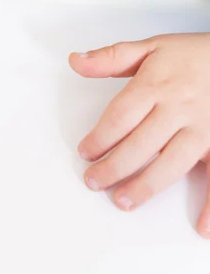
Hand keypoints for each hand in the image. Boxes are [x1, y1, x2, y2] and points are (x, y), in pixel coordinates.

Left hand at [69, 33, 209, 237]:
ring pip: (172, 163)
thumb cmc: (194, 55)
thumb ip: (111, 57)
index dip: (99, 137)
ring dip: (146, 186)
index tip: (85, 152)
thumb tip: (76, 62)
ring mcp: (204, 129)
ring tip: (123, 201)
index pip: (120, 116)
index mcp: (156, 86)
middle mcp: (179, 109)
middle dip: (113, 167)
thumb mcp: (151, 47)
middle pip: (140, 144)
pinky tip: (202, 226)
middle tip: (93, 182)